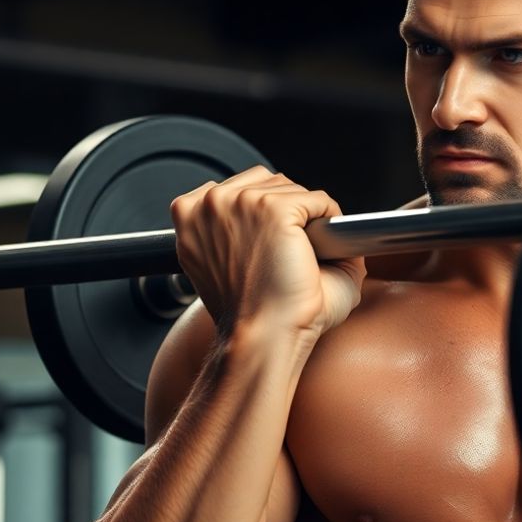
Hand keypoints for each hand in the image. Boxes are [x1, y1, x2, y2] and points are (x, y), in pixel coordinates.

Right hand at [170, 167, 365, 338]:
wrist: (262, 339)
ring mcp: (241, 202)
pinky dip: (330, 223)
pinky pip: (319, 201)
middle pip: (268, 183)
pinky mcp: (274, 209)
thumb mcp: (226, 260)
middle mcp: (210, 203)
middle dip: (287, 214)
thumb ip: (246, 227)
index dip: (263, 217)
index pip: (239, 189)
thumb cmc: (249, 316)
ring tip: (302, 257)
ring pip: (294, 191)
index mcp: (190, 215)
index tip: (271, 246)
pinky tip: (320, 250)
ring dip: (307, 220)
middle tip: (291, 255)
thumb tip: (273, 211)